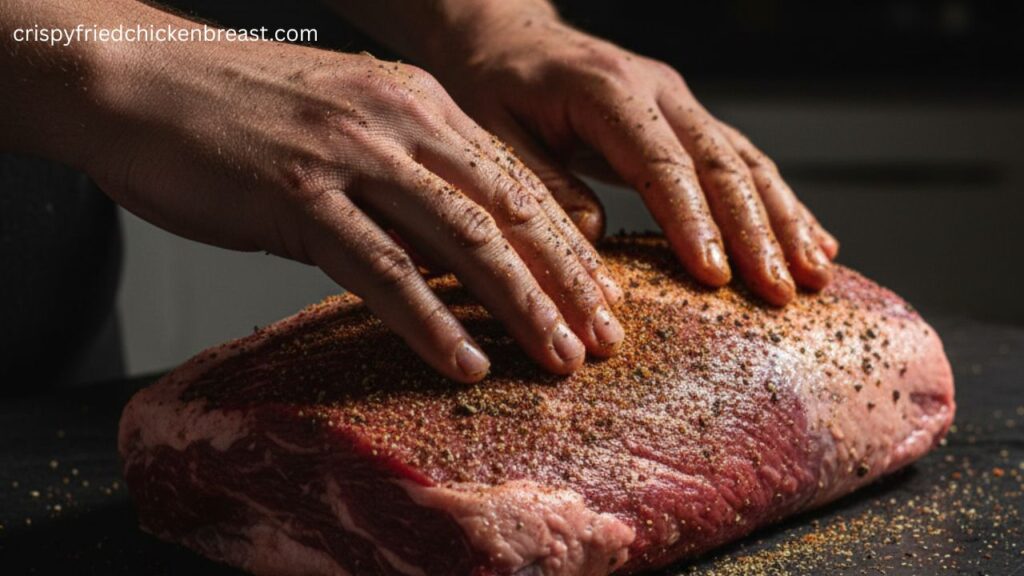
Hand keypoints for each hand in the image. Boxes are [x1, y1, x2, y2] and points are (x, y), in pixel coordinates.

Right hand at [68, 8, 626, 381]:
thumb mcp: (345, 124)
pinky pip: (383, 270)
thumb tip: (450, 246)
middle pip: (510, 212)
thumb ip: (405, 176)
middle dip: (568, 282)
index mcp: (417, 103)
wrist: (134, 77)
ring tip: (560, 358)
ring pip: (464, 240)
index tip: (603, 295)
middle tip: (607, 338)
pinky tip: (465, 362)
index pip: (516, 181)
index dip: (567, 244)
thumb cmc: (237, 111)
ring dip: (522, 306)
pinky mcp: (298, 197)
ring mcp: (351, 157)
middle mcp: (399, 122)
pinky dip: (431, 322)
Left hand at [432, 16, 838, 305]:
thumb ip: (540, 184)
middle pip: (722, 164)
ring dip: (784, 220)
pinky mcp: (685, 118)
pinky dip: (778, 202)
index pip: (661, 164)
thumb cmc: (492, 86)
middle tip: (782, 291)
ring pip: (746, 161)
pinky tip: (811, 239)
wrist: (504, 38)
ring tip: (817, 273)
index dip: (692, 222)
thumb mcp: (493, 133)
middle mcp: (656, 90)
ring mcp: (678, 101)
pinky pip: (742, 160)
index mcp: (607, 91)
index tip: (715, 276)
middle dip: (757, 232)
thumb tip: (594, 237)